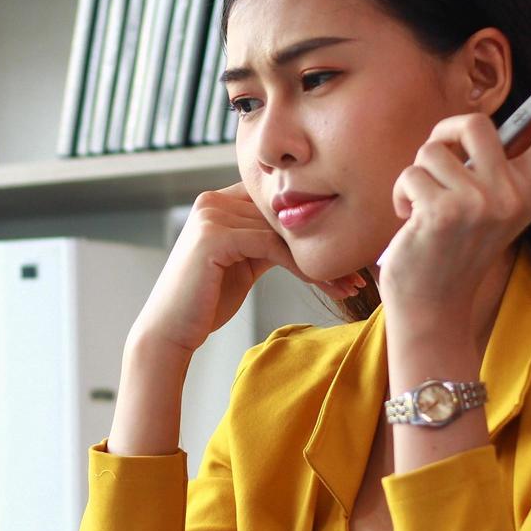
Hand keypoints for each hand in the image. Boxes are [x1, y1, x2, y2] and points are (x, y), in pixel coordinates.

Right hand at [132, 182, 364, 355]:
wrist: (170, 331)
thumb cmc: (206, 302)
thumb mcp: (242, 262)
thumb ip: (265, 240)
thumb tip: (307, 233)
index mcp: (217, 200)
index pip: (275, 202)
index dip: (312, 222)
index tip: (348, 248)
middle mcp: (211, 200)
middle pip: (283, 216)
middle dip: (323, 242)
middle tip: (361, 266)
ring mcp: (210, 214)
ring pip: (283, 232)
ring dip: (320, 258)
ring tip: (350, 281)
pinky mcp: (214, 235)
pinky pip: (272, 247)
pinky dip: (302, 266)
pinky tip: (324, 283)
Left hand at [377, 52, 530, 309]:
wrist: (432, 306)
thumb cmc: (449, 253)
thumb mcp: (484, 211)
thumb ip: (491, 173)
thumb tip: (486, 129)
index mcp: (529, 193)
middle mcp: (513, 197)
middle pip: (476, 123)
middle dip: (443, 133)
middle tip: (434, 163)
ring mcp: (481, 204)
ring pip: (433, 150)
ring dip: (416, 176)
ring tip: (422, 209)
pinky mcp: (446, 212)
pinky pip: (411, 174)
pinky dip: (400, 194)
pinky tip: (410, 222)